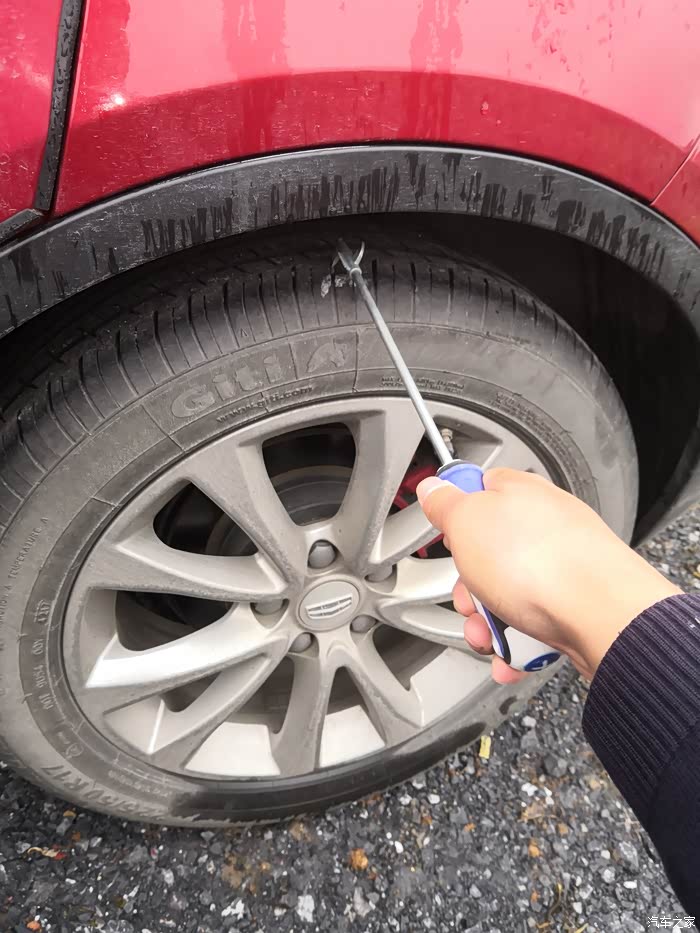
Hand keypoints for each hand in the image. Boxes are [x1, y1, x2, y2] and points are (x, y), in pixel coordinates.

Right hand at [417, 468, 679, 680]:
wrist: (603, 618)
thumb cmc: (541, 564)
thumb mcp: (466, 520)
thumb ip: (445, 503)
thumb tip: (432, 488)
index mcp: (521, 493)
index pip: (480, 489)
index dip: (456, 515)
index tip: (447, 536)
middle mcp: (546, 526)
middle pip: (488, 554)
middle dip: (469, 588)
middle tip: (469, 598)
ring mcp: (563, 565)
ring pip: (507, 594)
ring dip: (488, 623)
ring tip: (490, 637)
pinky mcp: (577, 604)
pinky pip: (534, 623)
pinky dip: (518, 644)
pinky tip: (511, 655)